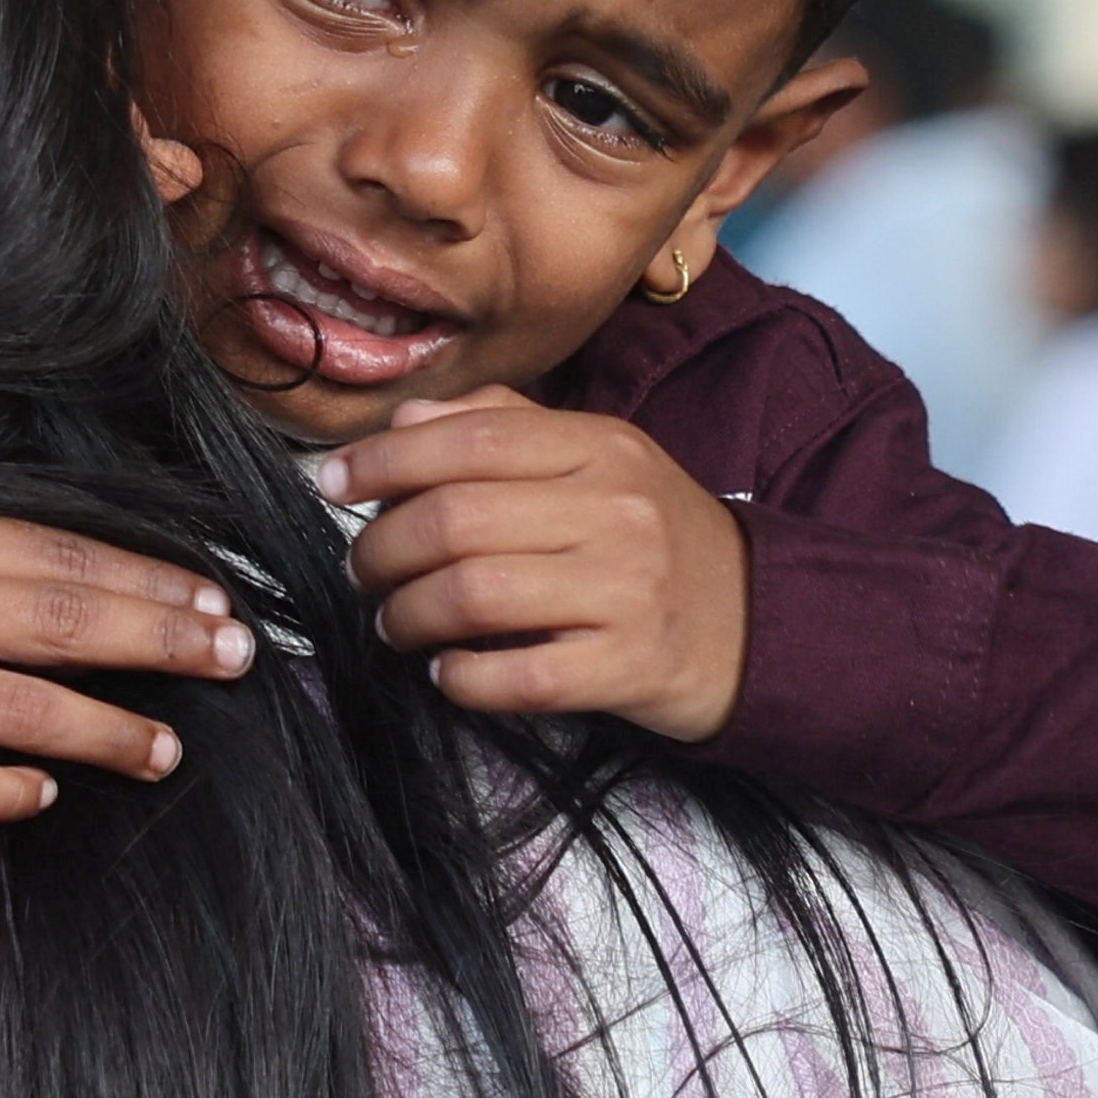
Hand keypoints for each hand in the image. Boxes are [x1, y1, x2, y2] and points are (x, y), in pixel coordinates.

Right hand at [0, 520, 253, 823]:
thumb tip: (91, 591)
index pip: (60, 557)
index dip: (150, 580)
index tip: (219, 601)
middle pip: (62, 620)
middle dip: (163, 639)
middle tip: (237, 659)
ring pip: (20, 707)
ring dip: (107, 731)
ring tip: (167, 751)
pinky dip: (1, 790)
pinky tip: (45, 798)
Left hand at [311, 392, 748, 740]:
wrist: (762, 621)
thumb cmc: (657, 538)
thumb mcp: (600, 460)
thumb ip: (503, 428)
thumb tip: (402, 420)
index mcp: (600, 447)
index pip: (467, 440)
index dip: (384, 462)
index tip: (335, 483)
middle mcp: (614, 511)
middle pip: (454, 522)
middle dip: (381, 551)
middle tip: (362, 571)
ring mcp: (626, 591)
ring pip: (473, 597)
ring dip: (408, 617)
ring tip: (395, 624)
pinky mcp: (630, 667)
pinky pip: (517, 676)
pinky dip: (463, 678)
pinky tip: (449, 672)